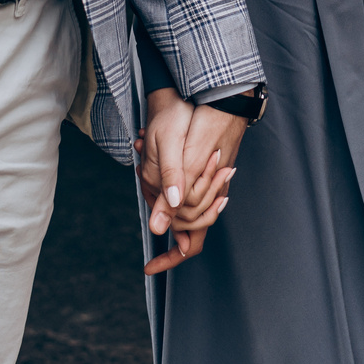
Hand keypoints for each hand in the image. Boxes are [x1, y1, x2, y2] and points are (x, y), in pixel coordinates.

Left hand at [136, 87, 245, 274]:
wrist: (222, 94)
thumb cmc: (200, 122)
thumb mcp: (178, 156)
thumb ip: (170, 192)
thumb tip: (157, 228)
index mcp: (203, 197)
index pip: (189, 244)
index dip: (169, 259)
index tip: (149, 269)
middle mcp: (210, 195)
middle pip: (184, 228)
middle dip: (160, 216)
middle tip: (141, 187)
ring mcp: (210, 183)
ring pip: (181, 205)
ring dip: (158, 192)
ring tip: (143, 164)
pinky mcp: (207, 170)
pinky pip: (184, 187)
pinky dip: (164, 180)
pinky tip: (153, 158)